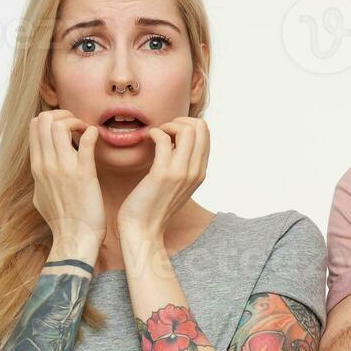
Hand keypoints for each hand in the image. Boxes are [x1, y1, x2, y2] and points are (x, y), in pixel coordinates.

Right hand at [29, 109, 105, 258]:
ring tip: (86, 130)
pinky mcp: (84, 175)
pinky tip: (96, 136)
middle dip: (62, 115)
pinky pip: (85, 143)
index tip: (66, 127)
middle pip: (44, 121)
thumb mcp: (41, 197)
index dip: (51, 119)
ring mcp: (64, 169)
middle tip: (77, 125)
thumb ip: (40, 179)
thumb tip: (41, 170)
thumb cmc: (61, 221)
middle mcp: (47, 165)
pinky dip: (91, 133)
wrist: (74, 239)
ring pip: (60, 125)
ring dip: (76, 121)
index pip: (34, 127)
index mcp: (37, 168)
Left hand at [117, 116, 208, 244]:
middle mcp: (196, 171)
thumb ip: (182, 166)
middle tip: (164, 131)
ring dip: (168, 125)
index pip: (206, 133)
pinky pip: (163, 139)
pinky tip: (146, 140)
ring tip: (156, 135)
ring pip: (187, 130)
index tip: (171, 134)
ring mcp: (182, 172)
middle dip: (180, 120)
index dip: (187, 125)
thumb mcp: (177, 185)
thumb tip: (174, 143)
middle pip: (201, 127)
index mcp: (200, 172)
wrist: (143, 230)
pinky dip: (154, 133)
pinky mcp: (163, 174)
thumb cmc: (153, 206)